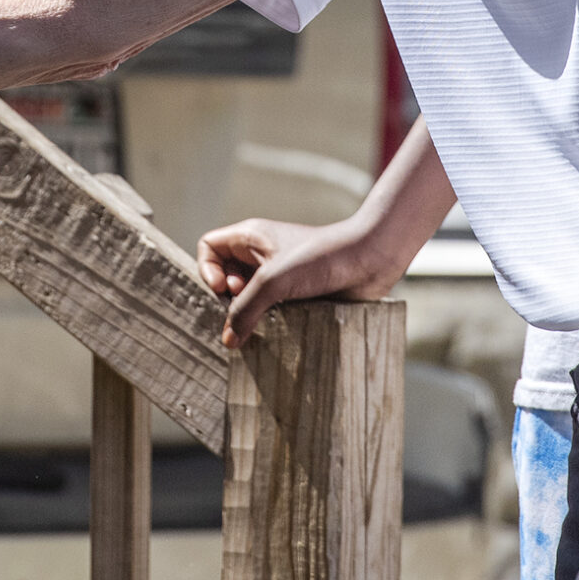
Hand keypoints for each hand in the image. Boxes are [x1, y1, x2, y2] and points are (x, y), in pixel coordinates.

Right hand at [196, 216, 408, 348]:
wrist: (370, 262)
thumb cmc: (322, 258)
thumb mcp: (274, 282)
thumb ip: (245, 310)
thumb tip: (228, 341)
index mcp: (251, 237)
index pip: (209, 248)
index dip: (207, 269)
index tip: (225, 288)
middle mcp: (262, 254)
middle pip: (224, 275)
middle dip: (227, 297)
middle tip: (244, 305)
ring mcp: (280, 275)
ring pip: (248, 297)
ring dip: (249, 313)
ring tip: (261, 321)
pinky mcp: (297, 295)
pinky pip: (270, 310)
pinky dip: (267, 322)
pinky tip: (276, 331)